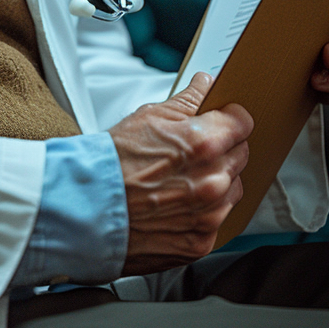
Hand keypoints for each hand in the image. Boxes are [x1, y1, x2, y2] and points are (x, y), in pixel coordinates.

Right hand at [109, 73, 252, 275]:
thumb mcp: (148, 117)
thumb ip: (188, 101)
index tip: (220, 121)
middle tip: (190, 152)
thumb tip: (206, 85)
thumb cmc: (110, 163)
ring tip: (179, 181)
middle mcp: (213, 181)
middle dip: (222, 149)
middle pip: (241, 155)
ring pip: (233, 190)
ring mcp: (209, 215)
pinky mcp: (201, 242)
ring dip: (216, 182)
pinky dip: (202, 213)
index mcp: (204, 143)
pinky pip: (217, 221)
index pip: (244, 122)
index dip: (229, 118)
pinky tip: (174, 206)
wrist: (84, 209)